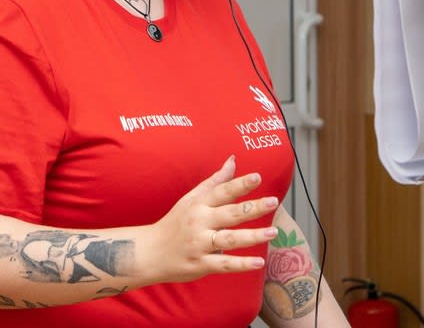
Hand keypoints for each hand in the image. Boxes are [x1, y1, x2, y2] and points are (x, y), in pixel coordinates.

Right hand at [142, 156, 278, 284]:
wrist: (150, 252)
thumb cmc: (175, 223)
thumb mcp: (191, 199)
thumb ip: (215, 181)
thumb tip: (233, 160)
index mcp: (198, 204)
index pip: (222, 191)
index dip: (240, 184)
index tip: (258, 177)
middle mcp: (199, 222)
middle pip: (229, 214)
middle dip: (252, 208)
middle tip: (273, 202)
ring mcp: (199, 244)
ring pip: (229, 239)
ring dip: (252, 236)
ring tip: (273, 232)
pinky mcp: (200, 264)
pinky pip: (223, 264)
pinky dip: (241, 264)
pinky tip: (259, 262)